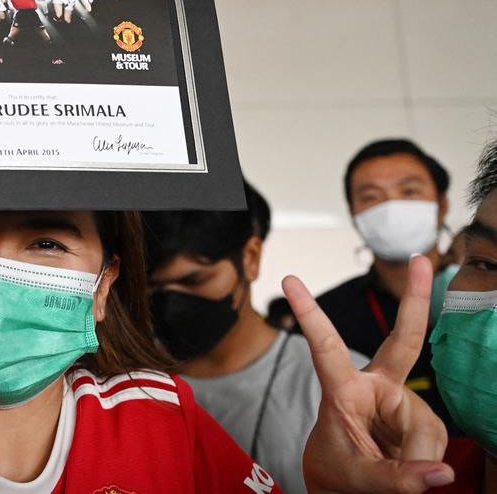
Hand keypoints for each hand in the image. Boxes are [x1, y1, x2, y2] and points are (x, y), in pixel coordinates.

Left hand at [286, 255, 453, 492]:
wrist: (347, 489)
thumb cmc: (337, 473)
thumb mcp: (354, 477)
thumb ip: (394, 477)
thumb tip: (442, 473)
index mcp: (343, 390)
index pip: (324, 348)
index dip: (309, 315)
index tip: (289, 279)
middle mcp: (376, 388)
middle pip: (403, 343)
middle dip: (414, 302)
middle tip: (421, 260)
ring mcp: (403, 402)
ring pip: (426, 429)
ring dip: (415, 459)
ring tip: (392, 472)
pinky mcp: (424, 421)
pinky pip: (436, 445)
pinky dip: (427, 465)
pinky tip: (412, 469)